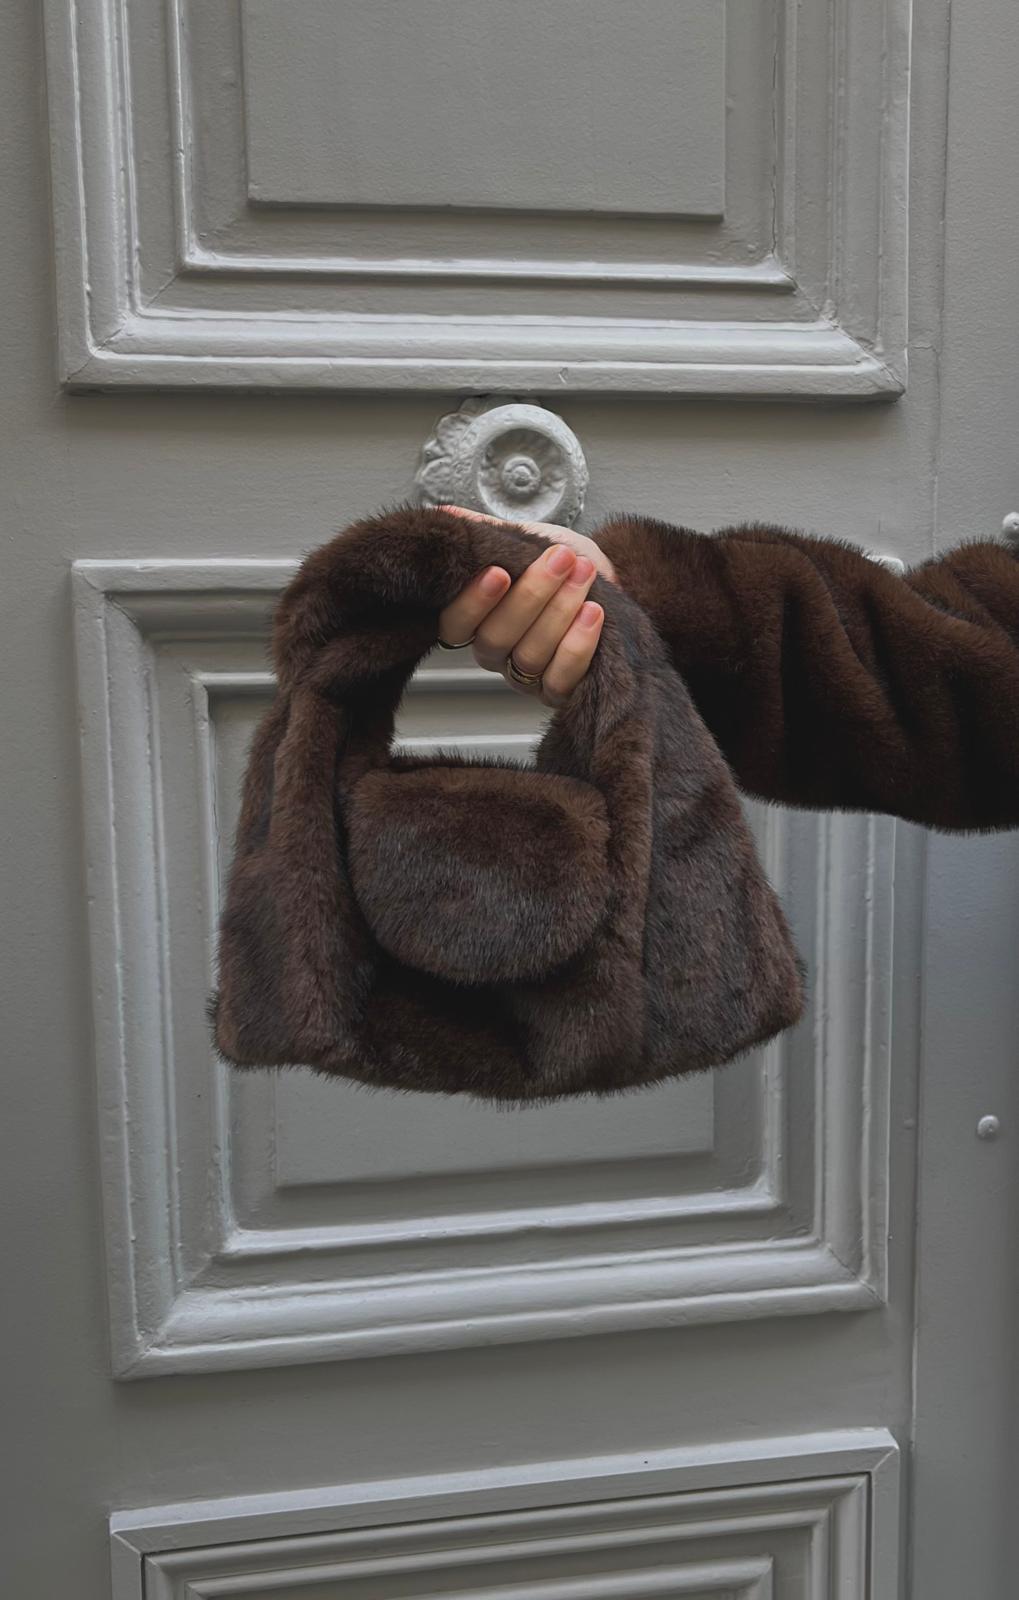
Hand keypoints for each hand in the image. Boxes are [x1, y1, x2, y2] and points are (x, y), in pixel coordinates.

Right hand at [436, 507, 615, 706]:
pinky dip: (578, 646)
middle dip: (532, 596)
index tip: (499, 572)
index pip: (455, 623)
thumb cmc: (563, 565)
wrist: (612, 582)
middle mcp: (495, 653)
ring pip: (530, 656)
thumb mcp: (525, 540)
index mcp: (476, 620)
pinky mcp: (558, 691)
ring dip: (560, 612)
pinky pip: (561, 679)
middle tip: (561, 559)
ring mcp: (525, 677)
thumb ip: (486, 532)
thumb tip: (444, 515)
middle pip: (496, 638)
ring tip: (584, 575)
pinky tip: (593, 614)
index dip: (472, 602)